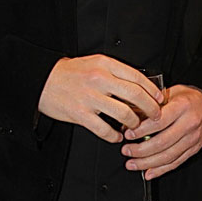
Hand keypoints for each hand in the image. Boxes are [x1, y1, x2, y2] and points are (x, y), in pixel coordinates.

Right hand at [38, 56, 161, 139]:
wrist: (42, 80)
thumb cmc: (70, 73)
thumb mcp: (94, 63)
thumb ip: (115, 72)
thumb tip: (140, 85)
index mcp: (105, 64)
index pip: (137, 77)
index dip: (152, 90)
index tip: (159, 99)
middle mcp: (99, 79)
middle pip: (136, 95)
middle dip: (151, 109)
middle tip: (155, 116)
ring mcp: (90, 97)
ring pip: (124, 114)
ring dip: (133, 124)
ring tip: (134, 126)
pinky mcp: (80, 114)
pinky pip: (104, 130)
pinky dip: (114, 136)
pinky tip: (116, 137)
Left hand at [121, 84, 201, 177]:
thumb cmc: (187, 99)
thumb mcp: (170, 92)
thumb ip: (151, 104)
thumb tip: (130, 117)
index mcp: (182, 106)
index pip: (159, 122)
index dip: (141, 131)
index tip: (128, 134)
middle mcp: (189, 124)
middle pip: (162, 142)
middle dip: (141, 150)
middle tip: (126, 151)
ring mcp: (192, 139)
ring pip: (168, 156)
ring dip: (147, 163)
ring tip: (132, 164)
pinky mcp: (193, 150)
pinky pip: (176, 163)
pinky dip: (160, 170)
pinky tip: (148, 172)